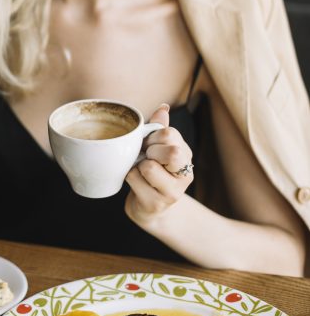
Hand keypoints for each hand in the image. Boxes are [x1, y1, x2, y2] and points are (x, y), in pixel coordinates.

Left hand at [124, 103, 193, 226]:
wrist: (148, 208)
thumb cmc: (151, 174)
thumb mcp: (157, 150)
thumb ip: (159, 129)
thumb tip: (164, 107)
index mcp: (186, 156)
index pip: (171, 134)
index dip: (153, 136)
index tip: (148, 144)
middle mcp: (185, 175)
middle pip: (171, 151)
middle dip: (150, 150)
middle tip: (145, 158)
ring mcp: (173, 192)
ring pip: (149, 166)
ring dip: (137, 166)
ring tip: (140, 171)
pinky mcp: (156, 204)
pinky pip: (134, 179)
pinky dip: (129, 177)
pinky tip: (136, 183)